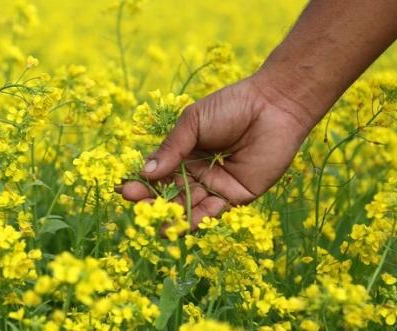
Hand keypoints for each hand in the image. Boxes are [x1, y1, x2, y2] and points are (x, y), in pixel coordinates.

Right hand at [122, 75, 313, 229]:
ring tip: (158, 224)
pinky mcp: (237, 196)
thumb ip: (172, 148)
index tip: (123, 188)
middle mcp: (197, 173)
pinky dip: (199, 219)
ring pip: (190, 207)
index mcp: (184, 154)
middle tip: (137, 207)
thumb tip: (145, 172)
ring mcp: (216, 186)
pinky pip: (215, 211)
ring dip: (174, 217)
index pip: (157, 173)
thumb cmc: (230, 106)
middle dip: (153, 202)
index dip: (141, 182)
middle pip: (170, 194)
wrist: (273, 105)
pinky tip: (182, 223)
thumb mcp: (193, 122)